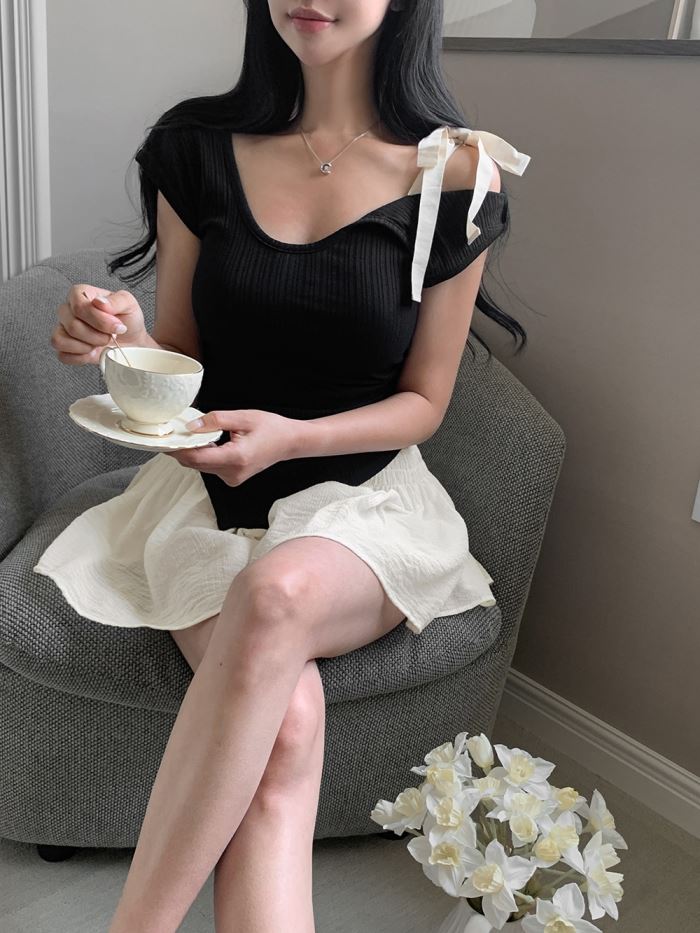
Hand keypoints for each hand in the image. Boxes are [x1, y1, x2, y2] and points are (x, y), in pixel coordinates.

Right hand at [51, 286, 147, 365]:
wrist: (132, 340)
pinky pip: (63, 355)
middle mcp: (68, 309)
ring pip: (62, 340)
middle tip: (111, 336)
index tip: (117, 326)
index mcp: (81, 294)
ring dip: (87, 347)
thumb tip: (99, 302)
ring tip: (101, 343)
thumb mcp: (129, 304)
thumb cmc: (127, 319)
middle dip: (98, 336)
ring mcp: (63, 328)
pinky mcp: (64, 347)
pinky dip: (81, 357)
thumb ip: (116, 301)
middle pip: (72, 326)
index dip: (100, 321)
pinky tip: (93, 352)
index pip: (79, 307)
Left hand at [163, 409, 303, 485]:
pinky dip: (203, 455)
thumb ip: (215, 420)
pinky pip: (209, 468)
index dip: (177, 449)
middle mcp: (232, 473)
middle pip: (195, 463)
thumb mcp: (243, 417)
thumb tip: (191, 426)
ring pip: (201, 466)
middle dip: (181, 449)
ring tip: (187, 434)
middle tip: (171, 432)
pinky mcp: (232, 478)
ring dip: (192, 451)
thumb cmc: (270, 428)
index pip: (197, 457)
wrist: (288, 443)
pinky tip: (204, 442)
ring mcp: (232, 478)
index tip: (164, 438)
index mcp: (236, 458)